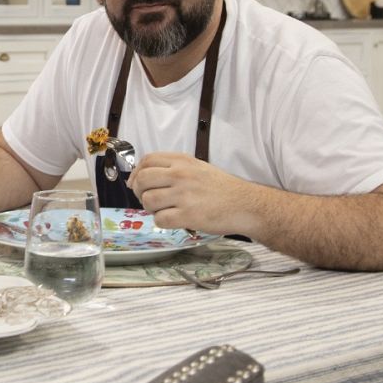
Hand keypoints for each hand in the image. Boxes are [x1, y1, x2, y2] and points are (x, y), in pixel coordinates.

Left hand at [126, 152, 253, 235]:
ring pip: (148, 200)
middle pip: (143, 180)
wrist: (245, 205)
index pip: (147, 160)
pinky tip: (173, 220)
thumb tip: (143, 177)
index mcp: (182, 161)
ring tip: (163, 210)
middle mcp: (180, 175)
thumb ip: (173, 169)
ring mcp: (184, 195)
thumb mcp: (197, 168)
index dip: (136, 173)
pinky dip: (162, 222)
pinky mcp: (188, 215)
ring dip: (151, 208)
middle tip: (149, 200)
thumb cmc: (222, 188)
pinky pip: (160, 219)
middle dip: (139, 192)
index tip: (136, 184)